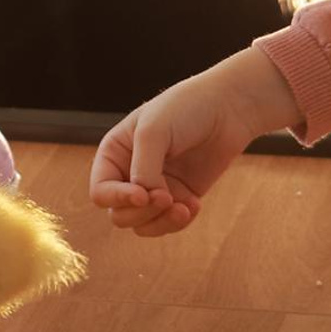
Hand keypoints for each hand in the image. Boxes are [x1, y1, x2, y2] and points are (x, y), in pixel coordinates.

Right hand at [88, 53, 296, 238]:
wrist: (229, 107)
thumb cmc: (187, 109)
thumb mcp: (154, 133)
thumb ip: (143, 170)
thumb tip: (144, 202)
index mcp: (116, 152)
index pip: (101, 191)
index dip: (117, 198)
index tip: (143, 194)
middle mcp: (131, 172)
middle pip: (119, 214)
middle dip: (142, 212)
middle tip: (167, 198)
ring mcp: (156, 186)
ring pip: (143, 224)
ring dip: (161, 222)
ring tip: (184, 209)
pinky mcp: (180, 196)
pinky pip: (169, 223)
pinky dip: (179, 221)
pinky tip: (195, 205)